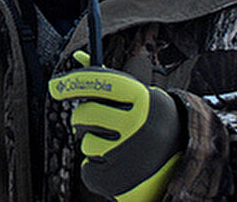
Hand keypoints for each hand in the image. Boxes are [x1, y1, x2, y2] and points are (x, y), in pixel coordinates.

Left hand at [48, 51, 184, 200]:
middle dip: (84, 118)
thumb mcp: (137, 98)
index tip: (54, 87)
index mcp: (146, 100)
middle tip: (98, 122)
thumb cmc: (151, 125)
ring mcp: (130, 155)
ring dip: (95, 145)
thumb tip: (78, 54)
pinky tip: (119, 166)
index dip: (74, 82)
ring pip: (85, 143)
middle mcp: (140, 126)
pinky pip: (88, 170)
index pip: (102, 82)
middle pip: (85, 114)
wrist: (182, 168)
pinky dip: (97, 169)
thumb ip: (108, 79)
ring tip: (119, 147)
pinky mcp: (119, 182)